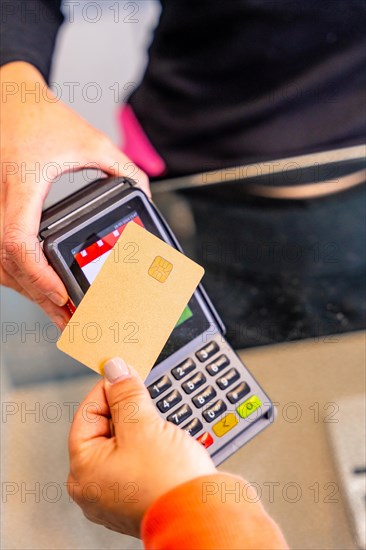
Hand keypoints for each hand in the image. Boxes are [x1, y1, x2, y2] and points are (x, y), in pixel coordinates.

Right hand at [1, 62, 149, 328]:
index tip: (62, 293)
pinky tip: (35, 284)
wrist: (7, 98)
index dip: (38, 274)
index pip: (19, 241)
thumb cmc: (38, 115)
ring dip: (26, 290)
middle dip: (39, 296)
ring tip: (57, 310)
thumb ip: (121, 168)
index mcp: (22, 184)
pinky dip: (15, 274)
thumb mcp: (89, 140)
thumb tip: (143, 193)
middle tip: (69, 318)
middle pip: (8, 265)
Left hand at [67, 358, 216, 536]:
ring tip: (163, 416)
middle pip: (107, 427)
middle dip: (131, 407)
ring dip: (146, 423)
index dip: (109, 387)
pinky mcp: (140, 493)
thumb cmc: (168, 482)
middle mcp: (95, 485)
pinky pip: (142, 458)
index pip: (88, 413)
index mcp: (83, 470)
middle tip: (147, 391)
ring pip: (128, 441)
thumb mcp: (144, 427)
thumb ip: (126, 395)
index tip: (125, 370)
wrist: (204, 516)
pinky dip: (154, 443)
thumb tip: (115, 370)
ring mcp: (118, 492)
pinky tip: (169, 435)